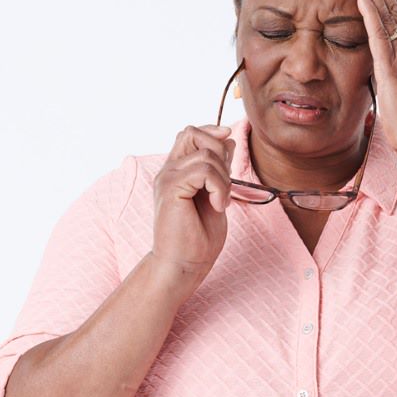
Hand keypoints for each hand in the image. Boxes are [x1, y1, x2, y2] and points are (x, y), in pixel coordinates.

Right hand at [150, 125, 235, 282]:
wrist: (183, 264)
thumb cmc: (198, 237)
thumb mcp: (215, 194)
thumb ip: (218, 169)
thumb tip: (228, 140)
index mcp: (176, 171)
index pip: (189, 133)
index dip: (211, 132)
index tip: (229, 144)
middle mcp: (168, 171)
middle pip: (194, 133)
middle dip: (220, 152)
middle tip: (224, 186)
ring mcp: (167, 178)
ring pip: (206, 154)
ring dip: (224, 178)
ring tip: (220, 202)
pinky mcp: (170, 189)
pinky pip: (204, 171)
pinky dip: (219, 187)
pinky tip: (217, 206)